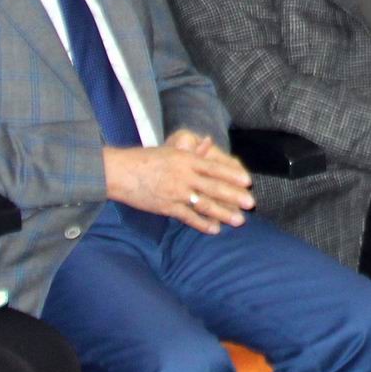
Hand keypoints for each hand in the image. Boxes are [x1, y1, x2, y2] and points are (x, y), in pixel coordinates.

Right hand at [103, 132, 254, 232]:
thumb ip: (191, 150)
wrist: (120, 172)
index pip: (214, 168)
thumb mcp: (170, 150)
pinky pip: (188, 217)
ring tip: (238, 220)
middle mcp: (183, 176)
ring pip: (204, 204)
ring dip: (223, 213)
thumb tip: (208, 142)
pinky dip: (202, 223)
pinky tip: (214, 229)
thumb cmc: (145, 159)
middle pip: (213, 187)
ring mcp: (175, 193)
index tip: (247, 181)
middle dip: (234, 196)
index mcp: (186, 160)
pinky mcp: (167, 207)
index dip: (232, 175)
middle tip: (251, 203)